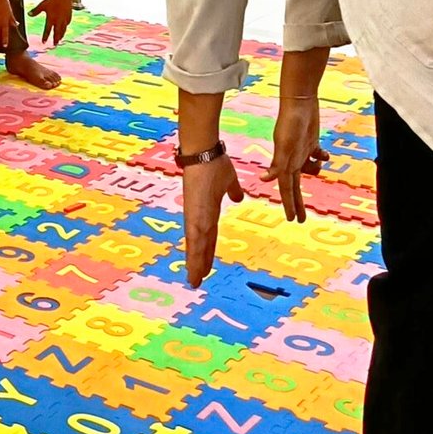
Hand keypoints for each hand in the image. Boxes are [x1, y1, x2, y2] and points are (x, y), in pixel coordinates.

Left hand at [31, 0, 74, 46]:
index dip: (45, 37)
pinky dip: (65, 27)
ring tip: (60, 39)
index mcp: (51, 19)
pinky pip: (67, 24)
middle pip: (57, 33)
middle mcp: (58, 21)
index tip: (44, 42)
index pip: (47, 30)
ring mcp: (64, 19)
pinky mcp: (69, 16)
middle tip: (54, 45)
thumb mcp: (42, 5)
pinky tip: (65, 28)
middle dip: (55, 39)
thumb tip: (28, 14)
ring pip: (63, 30)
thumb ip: (35, 11)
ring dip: (61, 35)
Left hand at [182, 151, 243, 287]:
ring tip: (194, 281)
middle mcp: (199, 217)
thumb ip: (232, 190)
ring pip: (196, 247)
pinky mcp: (194, 215)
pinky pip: (196, 240)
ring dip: (195, 264)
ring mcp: (196, 217)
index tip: (205, 263)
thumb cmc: (214, 163)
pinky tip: (195, 269)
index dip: (207, 250)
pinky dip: (195, 255)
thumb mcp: (228, 180)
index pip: (208, 236)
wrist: (205, 152)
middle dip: (199, 262)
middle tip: (196, 280)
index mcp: (208, 211)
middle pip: (201, 245)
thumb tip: (238, 197)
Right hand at [270, 95, 328, 225]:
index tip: (291, 220)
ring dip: (315, 171)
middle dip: (298, 203)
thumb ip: (277, 163)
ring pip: (308, 170)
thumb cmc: (290, 122)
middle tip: (300, 219)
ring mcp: (301, 151)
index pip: (287, 189)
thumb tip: (265, 180)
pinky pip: (316, 155)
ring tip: (319, 163)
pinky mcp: (310, 141)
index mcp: (286, 163)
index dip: (289, 205)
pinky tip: (324, 154)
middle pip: (296, 186)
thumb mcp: (285, 145)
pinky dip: (321, 158)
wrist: (299, 101)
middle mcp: (292, 159)